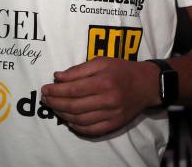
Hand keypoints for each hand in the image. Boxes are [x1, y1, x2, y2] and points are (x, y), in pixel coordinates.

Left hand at [40, 58, 157, 135]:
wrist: (147, 84)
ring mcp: (112, 114)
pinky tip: (69, 120)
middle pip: (74, 106)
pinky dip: (77, 127)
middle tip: (45, 99)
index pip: (72, 90)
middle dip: (55, 103)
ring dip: (63, 115)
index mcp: (103, 82)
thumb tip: (57, 77)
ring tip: (54, 107)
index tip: (44, 89)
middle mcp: (108, 100)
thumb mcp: (100, 61)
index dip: (55, 91)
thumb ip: (78, 70)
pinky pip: (92, 130)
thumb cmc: (121, 70)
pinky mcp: (115, 124)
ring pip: (80, 120)